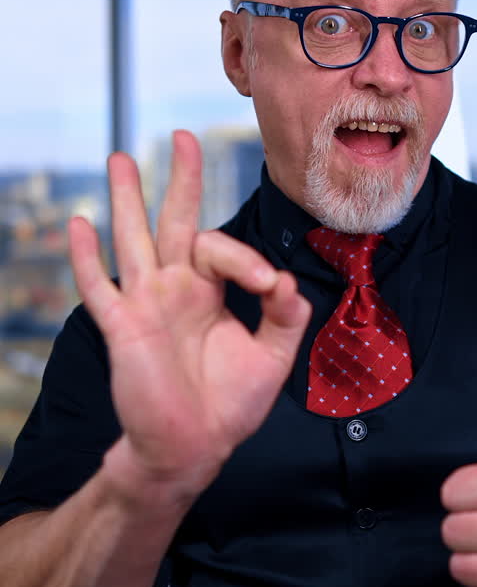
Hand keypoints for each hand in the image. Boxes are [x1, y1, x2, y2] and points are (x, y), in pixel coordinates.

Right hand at [68, 130, 310, 501]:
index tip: (270, 286)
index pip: (222, 249)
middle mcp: (176, 289)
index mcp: (209, 292)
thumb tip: (286, 278)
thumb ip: (285, 316)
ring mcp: (146, 304)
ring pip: (134, 240)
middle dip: (180, 179)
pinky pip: (101, 287)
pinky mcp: (124, 328)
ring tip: (120, 158)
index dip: (246, 258)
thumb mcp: (272, 357)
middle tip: (183, 136)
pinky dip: (87, 257)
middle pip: (175, 222)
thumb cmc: (228, 405)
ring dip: (127, 199)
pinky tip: (80, 224)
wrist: (193, 450)